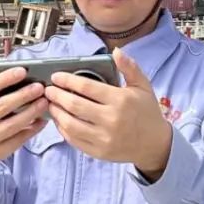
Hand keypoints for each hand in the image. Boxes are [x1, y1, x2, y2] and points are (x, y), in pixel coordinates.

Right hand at [0, 60, 48, 187]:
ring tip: (44, 102)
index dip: (5, 79)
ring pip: (12, 125)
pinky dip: (31, 130)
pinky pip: (17, 141)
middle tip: (40, 87)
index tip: (22, 71)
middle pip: (1, 107)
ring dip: (31, 113)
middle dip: (23, 96)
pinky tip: (41, 120)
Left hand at [45, 49, 172, 180]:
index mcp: (120, 100)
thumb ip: (129, 67)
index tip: (56, 76)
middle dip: (57, 95)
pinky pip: (75, 140)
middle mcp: (111, 120)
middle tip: (48, 89)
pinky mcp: (99, 152)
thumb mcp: (142, 86)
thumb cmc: (147, 112)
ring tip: (51, 104)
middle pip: (75, 105)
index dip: (67, 80)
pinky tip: (60, 121)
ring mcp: (104, 138)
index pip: (87, 87)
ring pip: (71, 124)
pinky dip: (63, 129)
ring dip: (56, 113)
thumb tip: (116, 51)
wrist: (155, 144)